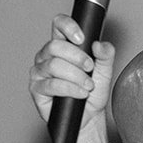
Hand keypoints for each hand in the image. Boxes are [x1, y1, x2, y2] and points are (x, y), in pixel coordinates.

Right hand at [27, 13, 116, 130]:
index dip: (68, 27)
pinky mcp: (36, 88)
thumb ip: (106, 55)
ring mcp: (39, 71)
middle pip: (55, 46)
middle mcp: (47, 56)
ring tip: (88, 86)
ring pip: (54, 65)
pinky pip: (51, 84)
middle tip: (90, 68)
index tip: (81, 38)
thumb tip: (99, 44)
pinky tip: (81, 94)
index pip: (58, 25)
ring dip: (76, 76)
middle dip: (77, 57)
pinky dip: (70, 89)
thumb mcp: (105, 71)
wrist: (89, 117)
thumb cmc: (92, 92)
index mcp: (62, 45)